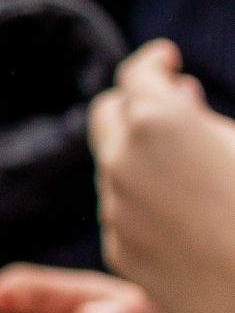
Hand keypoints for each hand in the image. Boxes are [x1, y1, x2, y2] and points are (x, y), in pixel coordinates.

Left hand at [90, 42, 234, 312]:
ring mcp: (116, 211)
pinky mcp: (120, 252)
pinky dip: (144, 199)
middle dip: (133, 103)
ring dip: (141, 155)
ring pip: (115, 168)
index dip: (152, 62)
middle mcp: (121, 164)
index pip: (136, 75)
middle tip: (168, 99)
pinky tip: (183, 208)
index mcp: (156, 123)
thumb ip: (203, 116)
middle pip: (108, 117)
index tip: (165, 59)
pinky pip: (124, 213)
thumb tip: (179, 94)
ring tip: (186, 158)